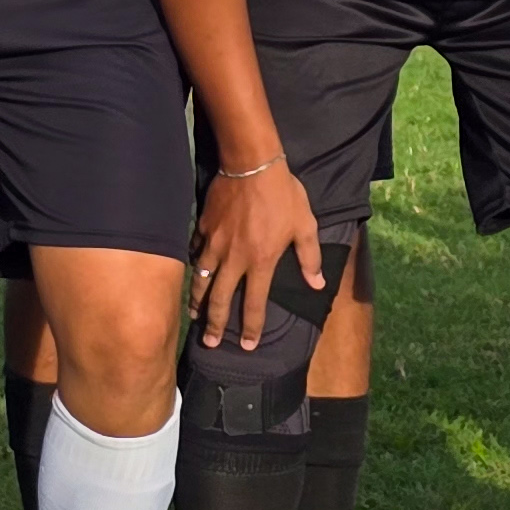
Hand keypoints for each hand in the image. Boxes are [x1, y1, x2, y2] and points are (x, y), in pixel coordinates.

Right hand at [188, 157, 323, 351]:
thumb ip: (309, 258)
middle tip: (210, 343)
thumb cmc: (283, 195)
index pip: (255, 304)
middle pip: (221, 300)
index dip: (251, 328)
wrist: (252, 164)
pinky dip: (193, 268)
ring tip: (194, 316)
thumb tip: (317, 285)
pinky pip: (195, 253)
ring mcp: (215, 244)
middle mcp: (235, 259)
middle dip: (215, 325)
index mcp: (261, 262)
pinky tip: (192, 276)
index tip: (248, 345)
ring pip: (202, 280)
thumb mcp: (305, 225)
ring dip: (197, 301)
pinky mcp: (203, 228)